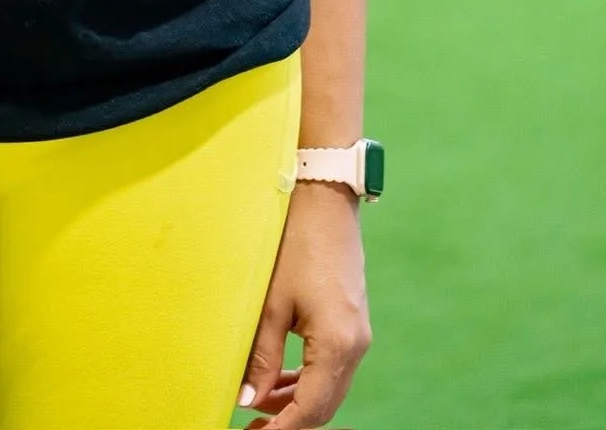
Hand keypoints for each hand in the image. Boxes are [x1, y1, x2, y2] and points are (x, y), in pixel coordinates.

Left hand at [238, 184, 370, 427]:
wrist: (324, 198)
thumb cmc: (295, 243)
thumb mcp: (271, 302)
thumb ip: (261, 356)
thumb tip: (248, 400)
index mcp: (338, 344)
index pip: (312, 409)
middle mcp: (356, 345)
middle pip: (325, 406)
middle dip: (289, 421)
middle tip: (251, 428)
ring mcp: (358, 334)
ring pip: (329, 388)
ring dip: (296, 401)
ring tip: (257, 404)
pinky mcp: (352, 322)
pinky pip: (331, 367)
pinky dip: (307, 379)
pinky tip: (279, 379)